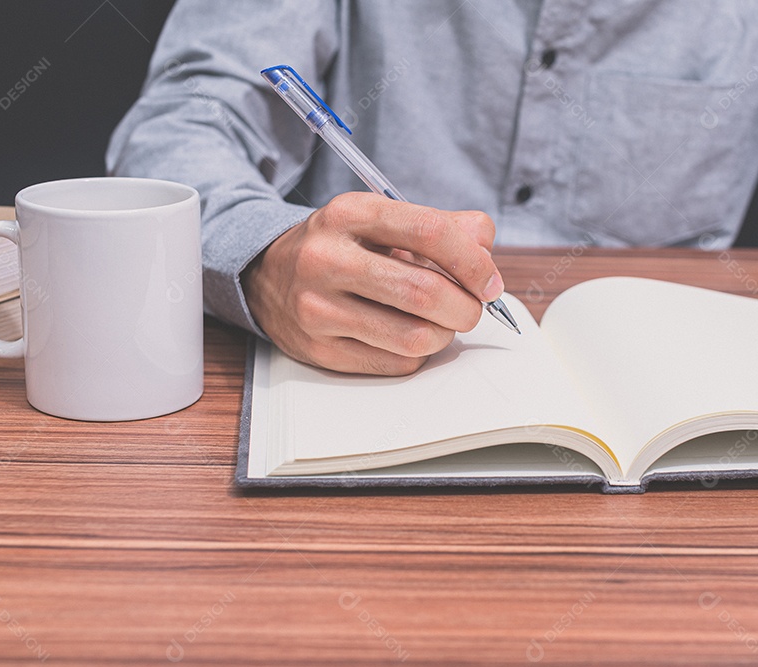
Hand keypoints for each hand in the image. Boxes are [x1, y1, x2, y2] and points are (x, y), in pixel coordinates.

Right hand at [241, 192, 501, 374]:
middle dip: (466, 307)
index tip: (490, 282)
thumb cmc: (342, 246)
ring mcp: (318, 308)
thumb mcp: (383, 220)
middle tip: (471, 308)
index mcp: (350, 214)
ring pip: (414, 336)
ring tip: (440, 322)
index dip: (474, 262)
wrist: (268, 275)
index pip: (430, 233)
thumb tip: (485, 245)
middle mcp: (327, 258)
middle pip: (425, 293)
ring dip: (444, 334)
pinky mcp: (319, 349)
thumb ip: (442, 226)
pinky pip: (396, 362)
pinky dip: (417, 353)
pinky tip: (406, 335)